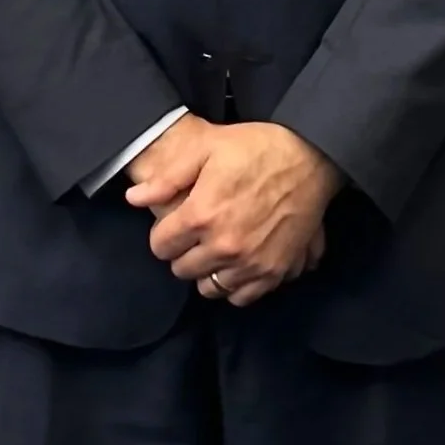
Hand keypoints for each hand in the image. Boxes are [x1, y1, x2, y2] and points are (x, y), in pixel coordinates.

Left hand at [129, 120, 339, 303]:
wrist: (310, 156)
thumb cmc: (256, 148)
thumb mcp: (207, 148)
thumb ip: (167, 177)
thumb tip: (133, 199)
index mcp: (201, 215)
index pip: (160, 246)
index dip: (163, 233)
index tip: (175, 223)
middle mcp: (223, 246)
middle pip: (181, 270)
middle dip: (183, 252)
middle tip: (197, 233)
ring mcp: (250, 263)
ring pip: (209, 288)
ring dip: (207, 270)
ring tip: (217, 248)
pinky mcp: (274, 271)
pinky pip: (241, 297)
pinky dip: (235, 285)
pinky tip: (238, 263)